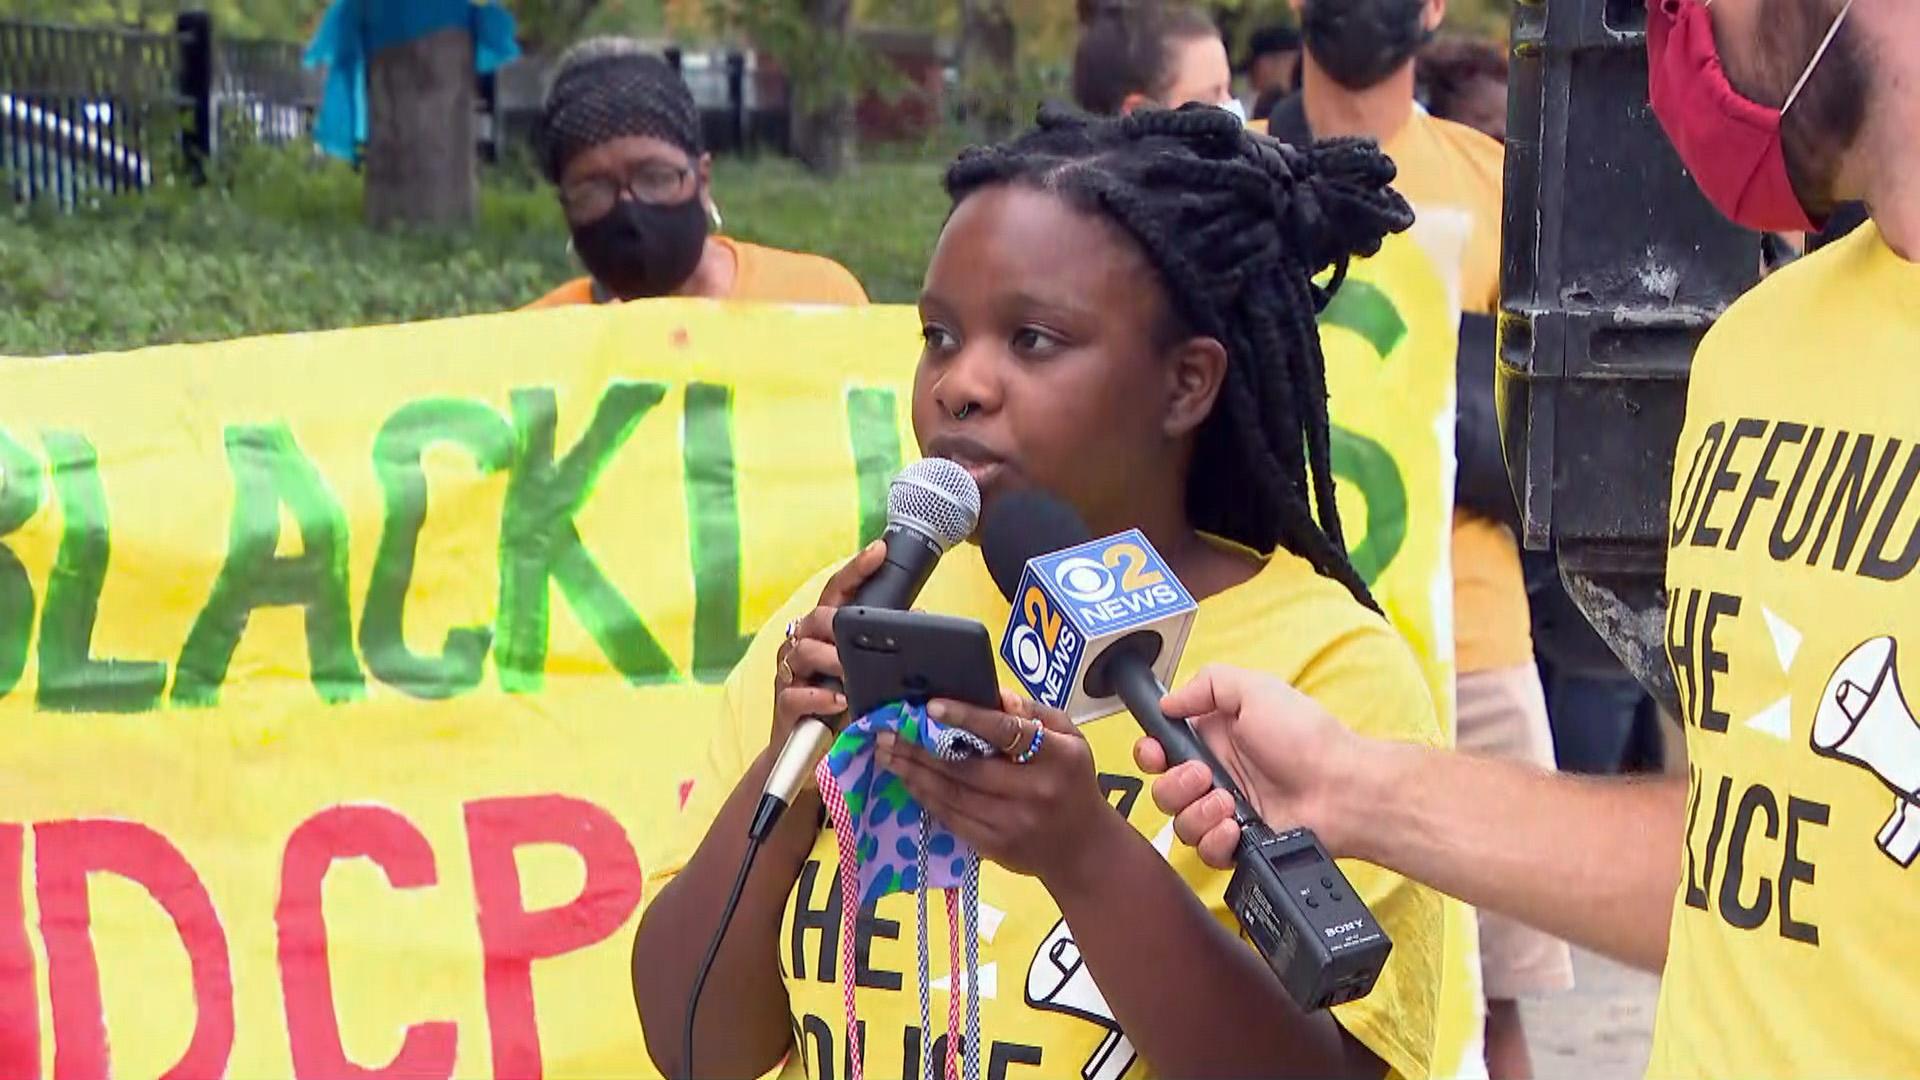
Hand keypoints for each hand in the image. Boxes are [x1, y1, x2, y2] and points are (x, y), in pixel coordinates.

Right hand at [770, 540, 885, 747]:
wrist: (807, 749)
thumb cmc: (837, 703)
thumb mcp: (863, 672)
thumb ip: (882, 646)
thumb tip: (920, 620)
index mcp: (821, 630)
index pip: (837, 591)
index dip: (856, 570)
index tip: (878, 551)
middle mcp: (800, 642)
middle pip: (818, 617)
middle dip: (841, 624)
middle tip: (862, 635)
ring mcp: (789, 672)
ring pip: (806, 652)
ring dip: (834, 661)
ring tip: (854, 674)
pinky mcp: (784, 703)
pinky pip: (798, 694)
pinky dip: (821, 697)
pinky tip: (842, 701)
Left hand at [876, 691, 1119, 884]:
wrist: (1083, 849)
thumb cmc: (1073, 781)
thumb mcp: (1069, 738)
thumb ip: (1034, 713)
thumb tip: (994, 695)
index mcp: (1057, 757)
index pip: (1007, 732)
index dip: (967, 718)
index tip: (932, 707)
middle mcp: (1035, 791)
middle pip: (968, 768)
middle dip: (922, 750)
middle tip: (889, 733)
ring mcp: (1014, 823)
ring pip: (952, 795)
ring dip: (914, 774)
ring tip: (888, 754)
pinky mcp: (996, 847)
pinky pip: (952, 819)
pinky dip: (926, 798)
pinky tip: (909, 781)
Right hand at [1133, 665, 1365, 867]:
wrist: (1343, 788)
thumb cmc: (1307, 737)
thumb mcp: (1256, 689)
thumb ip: (1207, 684)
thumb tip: (1167, 701)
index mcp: (1214, 737)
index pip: (1160, 749)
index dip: (1149, 753)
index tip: (1156, 752)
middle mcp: (1215, 775)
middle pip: (1162, 790)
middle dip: (1175, 785)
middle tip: (1205, 777)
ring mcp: (1225, 811)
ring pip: (1179, 824)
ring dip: (1197, 813)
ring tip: (1231, 804)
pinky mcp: (1238, 843)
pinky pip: (1205, 852)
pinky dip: (1214, 841)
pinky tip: (1235, 827)